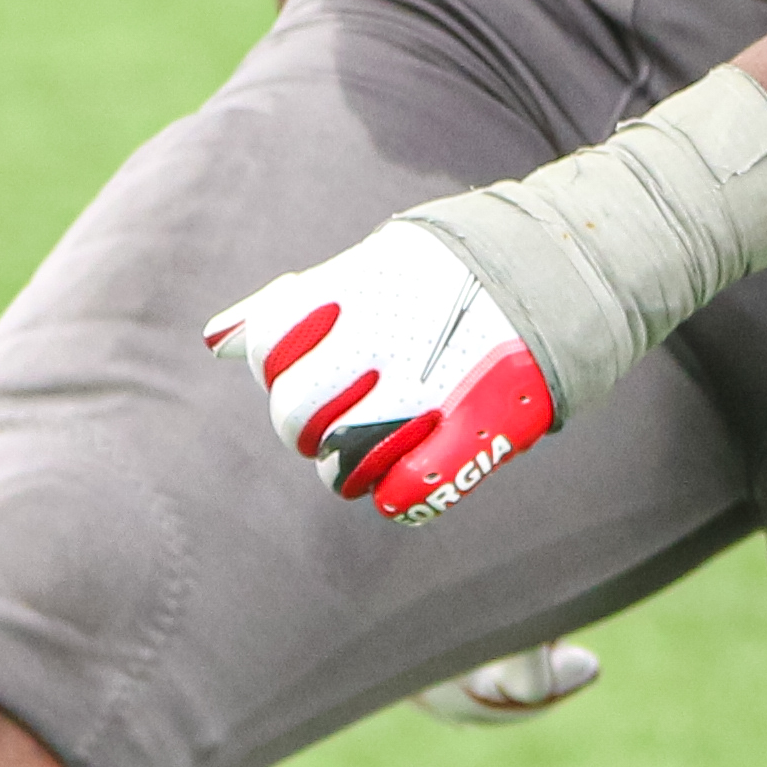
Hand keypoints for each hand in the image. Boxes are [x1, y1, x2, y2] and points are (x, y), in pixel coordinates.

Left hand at [202, 218, 558, 525]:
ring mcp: (428, 392)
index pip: (271, 347)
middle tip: (339, 414)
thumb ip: (287, 307)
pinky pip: (403, 497)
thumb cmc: (439, 276)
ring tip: (374, 442)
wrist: (549, 270)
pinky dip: (398, 494)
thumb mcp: (363, 270)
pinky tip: (408, 471)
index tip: (313, 356)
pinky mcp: (477, 436)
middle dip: (305, 425)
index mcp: (354, 294)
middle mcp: (383, 342)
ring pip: (340, 466)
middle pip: (295, 416)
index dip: (282, 361)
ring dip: (346, 465)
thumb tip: (217, 341)